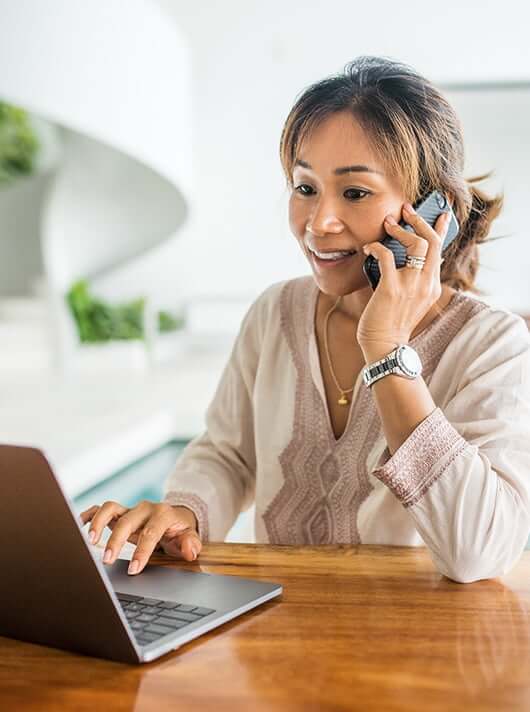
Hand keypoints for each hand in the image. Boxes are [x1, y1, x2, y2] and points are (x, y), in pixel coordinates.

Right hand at [79, 500, 201, 574]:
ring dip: (99, 522)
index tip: (133, 569)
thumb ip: (190, 544)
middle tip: (107, 561)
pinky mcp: (120, 512)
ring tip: (90, 540)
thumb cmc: (179, 531)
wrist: (176, 518)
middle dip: (116, 540)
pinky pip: (102, 508)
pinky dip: (90, 514)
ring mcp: (130, 509)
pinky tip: (80, 525)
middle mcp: (144, 509)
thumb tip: (190, 551)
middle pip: (127, 521)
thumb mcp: (190, 537)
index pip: (150, 533)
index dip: (141, 551)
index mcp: (162, 514)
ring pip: (111, 508)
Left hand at [357, 201, 450, 353]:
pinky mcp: (392, 288)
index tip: (441, 213)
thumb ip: (415, 281)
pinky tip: (368, 247)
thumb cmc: (392, 323)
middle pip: (432, 241)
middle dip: (420, 220)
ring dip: (400, 229)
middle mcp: (426, 284)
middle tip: (406, 210)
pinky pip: (386, 255)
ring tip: (387, 224)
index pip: (440, 251)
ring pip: (416, 244)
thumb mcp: (412, 301)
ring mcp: (410, 285)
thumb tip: (409, 260)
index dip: (440, 229)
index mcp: (432, 286)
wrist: (384, 345)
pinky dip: (376, 246)